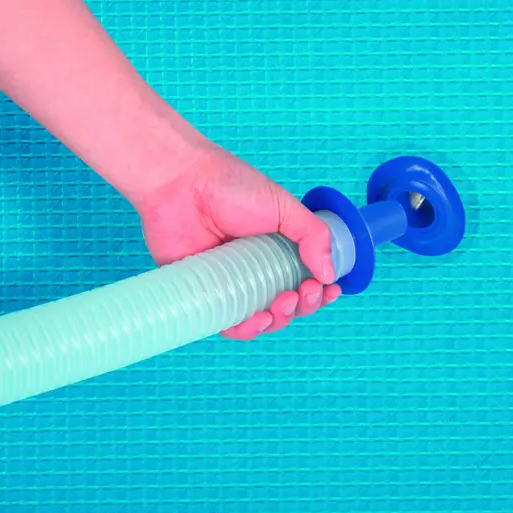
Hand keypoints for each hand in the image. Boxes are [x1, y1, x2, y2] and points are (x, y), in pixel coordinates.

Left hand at [137, 138, 340, 339]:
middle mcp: (257, 269)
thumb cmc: (231, 186)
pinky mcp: (206, 292)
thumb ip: (313, 235)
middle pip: (288, 303)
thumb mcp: (283, 206)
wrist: (181, 182)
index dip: (320, 291)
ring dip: (280, 320)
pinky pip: (228, 322)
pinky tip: (257, 320)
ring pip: (262, 318)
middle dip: (304, 305)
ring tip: (282, 303)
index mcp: (278, 249)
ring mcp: (232, 283)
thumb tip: (331, 273)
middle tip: (304, 292)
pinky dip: (245, 329)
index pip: (306, 279)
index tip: (329, 290)